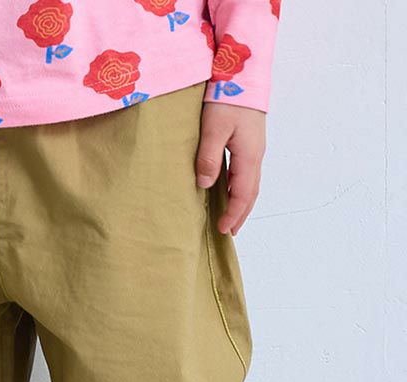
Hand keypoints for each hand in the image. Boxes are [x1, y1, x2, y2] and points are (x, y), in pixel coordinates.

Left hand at [196, 103, 266, 235]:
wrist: (243, 69)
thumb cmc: (228, 96)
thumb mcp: (214, 128)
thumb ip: (209, 157)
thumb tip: (206, 185)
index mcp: (249, 155)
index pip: (243, 194)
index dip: (234, 214)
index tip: (223, 229)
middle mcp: (256, 154)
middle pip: (251, 192)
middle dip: (241, 213)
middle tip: (229, 231)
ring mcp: (255, 147)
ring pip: (251, 183)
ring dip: (242, 202)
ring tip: (232, 216)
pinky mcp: (250, 140)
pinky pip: (248, 172)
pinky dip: (242, 187)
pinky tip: (231, 189)